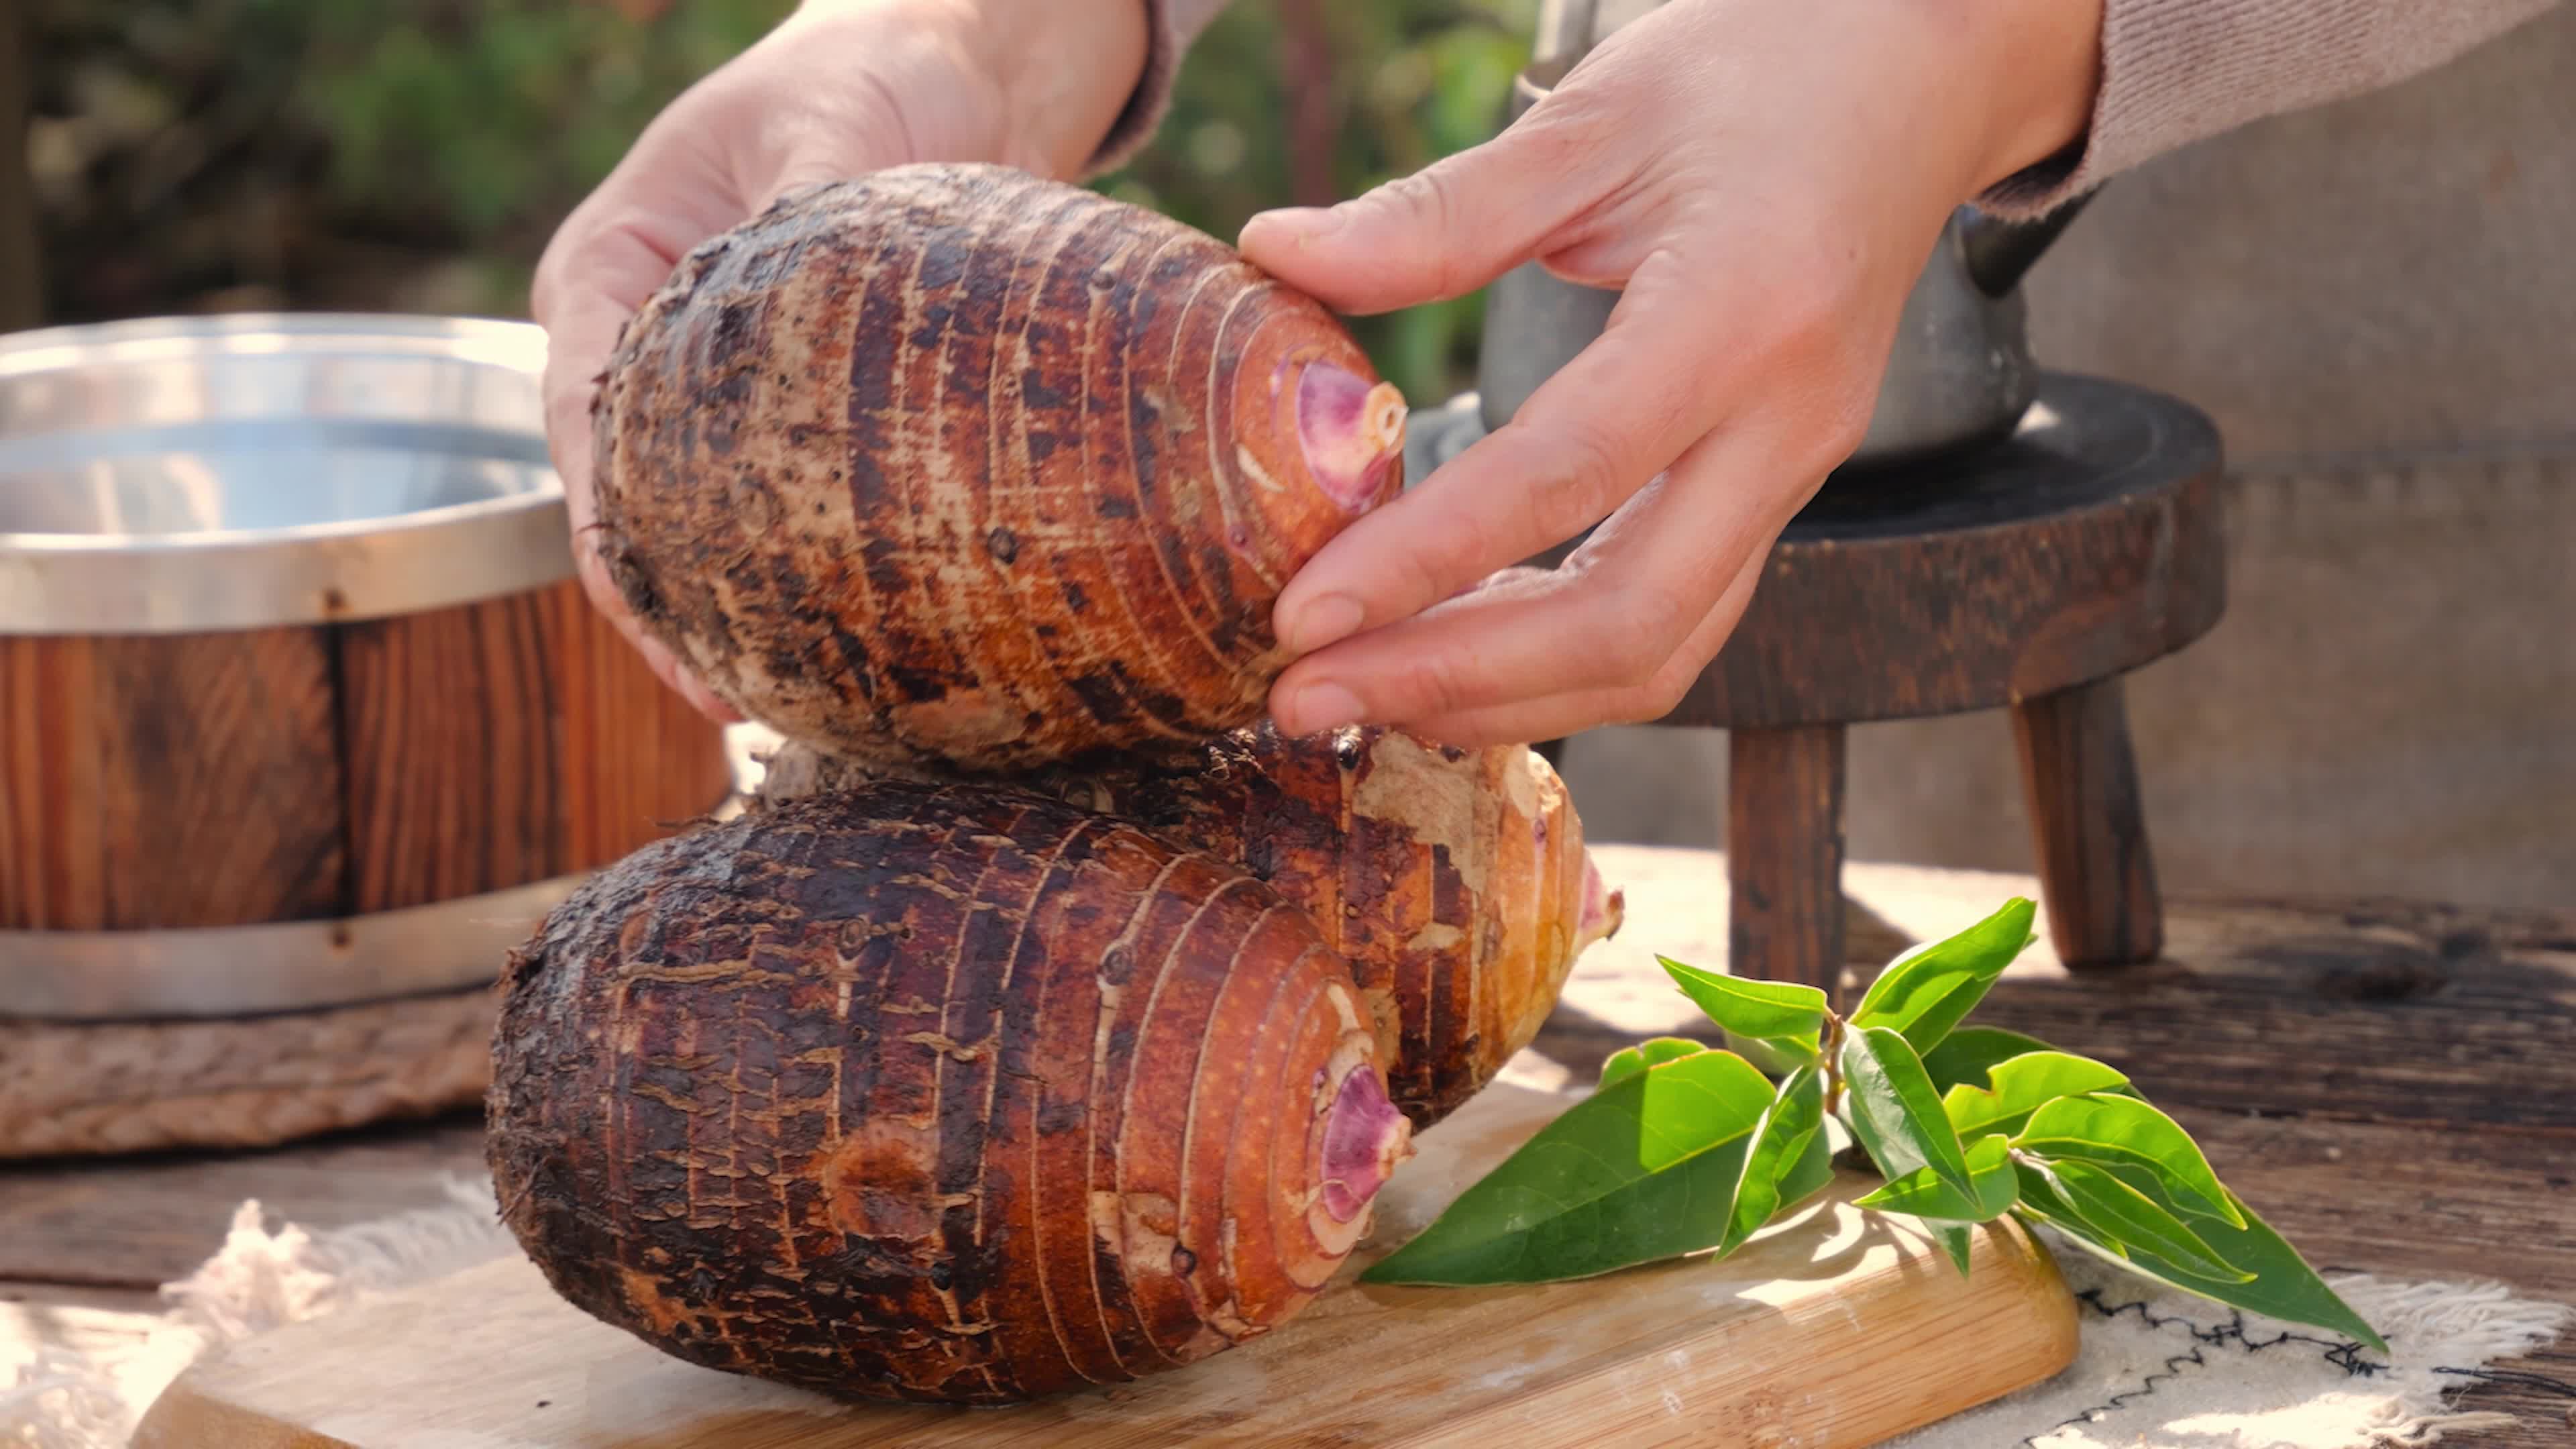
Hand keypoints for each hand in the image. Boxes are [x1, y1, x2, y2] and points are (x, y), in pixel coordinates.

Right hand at [530, 0, 1145, 719]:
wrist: (966, 60)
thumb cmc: (874, 69)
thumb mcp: (831, 128)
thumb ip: (806, 216)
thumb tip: (805, 300)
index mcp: (609, 273)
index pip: (582, 421)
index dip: (614, 530)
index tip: (662, 613)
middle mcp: (650, 349)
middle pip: (633, 501)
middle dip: (673, 607)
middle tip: (737, 702)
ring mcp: (725, 393)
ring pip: (707, 525)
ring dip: (742, 613)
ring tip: (792, 707)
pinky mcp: (809, 419)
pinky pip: (794, 514)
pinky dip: (811, 580)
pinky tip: (854, 652)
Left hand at [1242, 0, 2102, 746]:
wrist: (1916, 80)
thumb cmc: (1763, 75)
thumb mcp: (1597, 116)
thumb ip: (1440, 209)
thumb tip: (1274, 252)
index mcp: (1743, 315)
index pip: (1566, 474)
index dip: (1425, 563)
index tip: (1303, 617)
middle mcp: (1787, 427)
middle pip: (1627, 620)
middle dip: (1453, 680)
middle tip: (1302, 698)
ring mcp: (1793, 478)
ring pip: (1656, 653)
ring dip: (1500, 698)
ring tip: (1357, 698)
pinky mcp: (1774, 500)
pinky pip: (1670, 626)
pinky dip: (1553, 669)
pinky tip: (1448, 663)